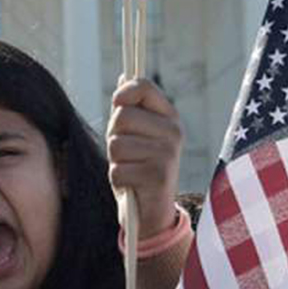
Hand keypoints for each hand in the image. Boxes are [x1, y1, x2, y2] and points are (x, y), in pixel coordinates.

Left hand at [107, 77, 181, 239]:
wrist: (152, 212)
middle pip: (122, 116)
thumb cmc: (139, 168)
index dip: (123, 94)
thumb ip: (130, 108)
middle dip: (114, 136)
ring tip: (130, 169)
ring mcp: (168, 154)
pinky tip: (132, 185)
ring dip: (115, 161)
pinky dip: (118, 179)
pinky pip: (117, 169)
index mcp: (170, 117)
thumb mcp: (136, 135)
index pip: (142, 87)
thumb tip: (123, 76)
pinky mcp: (158, 177)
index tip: (118, 105)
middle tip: (126, 152)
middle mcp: (174, 132)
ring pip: (116, 144)